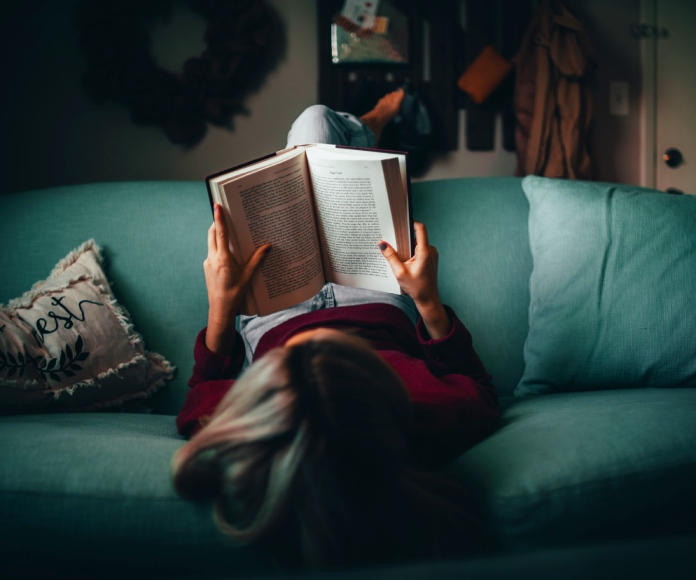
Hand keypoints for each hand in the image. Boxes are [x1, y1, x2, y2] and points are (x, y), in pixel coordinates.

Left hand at [204, 203, 270, 353]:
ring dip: (217, 235)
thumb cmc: (235, 294)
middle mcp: (212, 258)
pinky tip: (228, 252)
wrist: (220, 309)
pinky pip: (212, 252)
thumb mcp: (248, 276)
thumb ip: (257, 259)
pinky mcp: (207, 267)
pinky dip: (218, 247)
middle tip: (223, 214)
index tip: (217, 205)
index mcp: (223, 259)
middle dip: (217, 223)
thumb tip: (268, 246)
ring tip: (228, 232)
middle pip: (212, 234)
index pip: (220, 233)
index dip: (219, 218)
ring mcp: (208, 263)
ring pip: (211, 243)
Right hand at [379, 222, 450, 338]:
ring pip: (418, 243)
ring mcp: (432, 254)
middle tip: (392, 237)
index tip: (400, 221)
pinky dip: (411, 251)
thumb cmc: (416, 287)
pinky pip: (420, 249)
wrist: (428, 299)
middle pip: (417, 235)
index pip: (420, 228)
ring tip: (396, 251)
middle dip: (404, 236)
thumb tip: (382, 243)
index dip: (411, 222)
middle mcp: (431, 250)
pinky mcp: (431, 258)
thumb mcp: (399, 272)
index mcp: (425, 252)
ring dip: (407, 245)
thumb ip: (390, 256)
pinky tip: (403, 259)